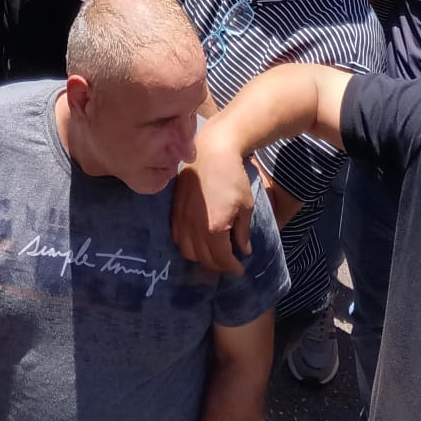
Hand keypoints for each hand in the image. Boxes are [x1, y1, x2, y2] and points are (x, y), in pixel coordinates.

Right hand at [170, 120, 252, 274]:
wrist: (212, 151)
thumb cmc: (233, 177)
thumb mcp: (245, 206)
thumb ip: (243, 232)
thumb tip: (243, 250)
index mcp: (214, 228)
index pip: (222, 259)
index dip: (232, 267)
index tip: (240, 269)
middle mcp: (194, 227)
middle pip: (204, 258)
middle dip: (218, 265)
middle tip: (228, 262)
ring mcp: (181, 218)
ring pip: (187, 251)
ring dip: (201, 257)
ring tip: (212, 253)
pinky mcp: (174, 209)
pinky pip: (176, 237)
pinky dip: (186, 244)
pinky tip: (196, 240)